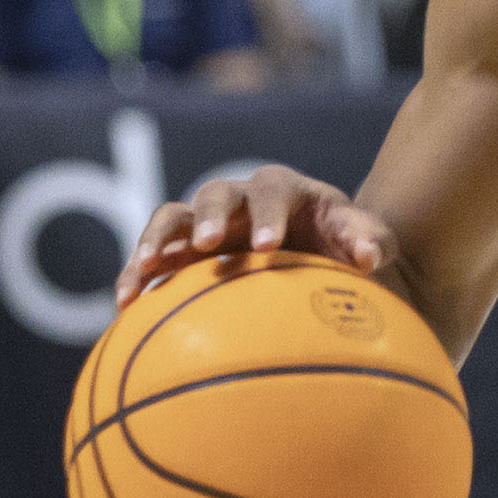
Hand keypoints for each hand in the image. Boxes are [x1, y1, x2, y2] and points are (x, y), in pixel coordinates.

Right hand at [116, 162, 397, 304]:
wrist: (322, 254)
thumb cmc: (346, 244)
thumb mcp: (366, 239)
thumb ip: (370, 240)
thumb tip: (367, 256)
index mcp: (284, 190)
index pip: (271, 191)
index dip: (267, 214)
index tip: (268, 246)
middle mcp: (239, 199)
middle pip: (213, 195)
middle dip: (208, 217)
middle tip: (204, 245)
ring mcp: (206, 223)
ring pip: (171, 219)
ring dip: (155, 241)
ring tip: (142, 271)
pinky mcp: (184, 253)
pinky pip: (154, 259)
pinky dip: (138, 276)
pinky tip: (126, 307)